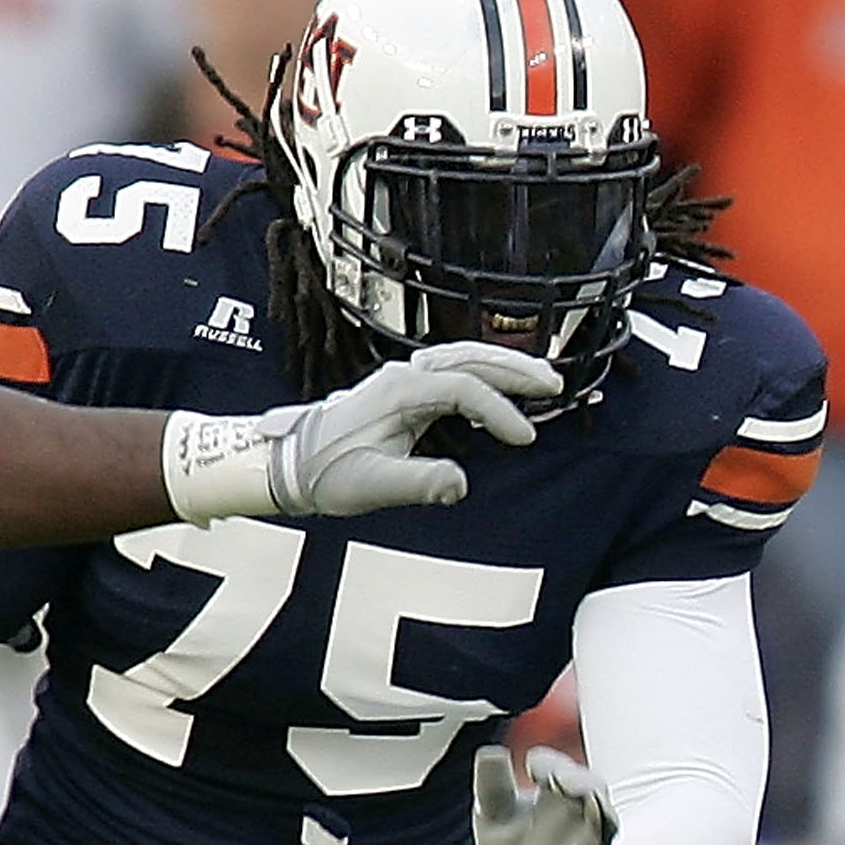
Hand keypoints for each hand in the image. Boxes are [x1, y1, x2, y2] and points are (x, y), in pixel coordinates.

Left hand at [274, 343, 566, 514]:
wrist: (291, 463)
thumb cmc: (327, 472)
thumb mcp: (374, 485)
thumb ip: (419, 483)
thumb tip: (460, 485)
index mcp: (399, 391)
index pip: (464, 388)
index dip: (499, 411)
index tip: (523, 438)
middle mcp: (402, 376)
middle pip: (470, 359)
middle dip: (514, 369)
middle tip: (553, 384)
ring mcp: (403, 379)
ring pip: (463, 360)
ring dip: (503, 367)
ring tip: (540, 380)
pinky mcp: (404, 391)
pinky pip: (452, 373)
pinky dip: (483, 377)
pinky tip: (500, 394)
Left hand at [472, 743, 616, 844]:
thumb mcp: (495, 817)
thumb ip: (493, 788)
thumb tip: (489, 752)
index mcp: (557, 794)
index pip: (559, 770)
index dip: (549, 764)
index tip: (532, 765)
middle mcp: (582, 815)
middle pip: (592, 789)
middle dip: (580, 781)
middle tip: (560, 778)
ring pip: (606, 823)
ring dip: (599, 811)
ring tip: (589, 800)